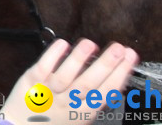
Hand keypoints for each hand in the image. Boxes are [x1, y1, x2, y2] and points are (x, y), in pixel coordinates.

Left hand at [0, 39, 137, 124]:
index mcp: (82, 112)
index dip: (120, 75)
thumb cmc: (53, 120)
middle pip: (89, 84)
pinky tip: (62, 44)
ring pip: (65, 76)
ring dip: (79, 59)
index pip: (106, 93)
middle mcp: (66, 103)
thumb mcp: (79, 115)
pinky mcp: (30, 82)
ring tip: (91, 44)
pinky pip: (42, 68)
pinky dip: (52, 55)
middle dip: (106, 65)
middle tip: (120, 49)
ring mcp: (47, 92)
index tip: (130, 57)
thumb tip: (115, 77)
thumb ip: (94, 98)